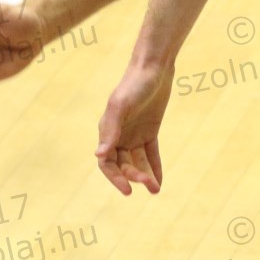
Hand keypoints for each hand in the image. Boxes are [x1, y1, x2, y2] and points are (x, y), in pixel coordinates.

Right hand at [96, 63, 172, 194]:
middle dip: (135, 177)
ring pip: (137, 162)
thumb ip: (111, 130)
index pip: (107, 163)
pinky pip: (150, 154)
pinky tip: (159, 180)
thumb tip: (99, 155)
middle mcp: (118, 136)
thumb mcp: (121, 106)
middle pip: (124, 165)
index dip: (115, 178)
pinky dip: (154, 167)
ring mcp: (134, 134)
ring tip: (156, 189)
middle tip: (150, 186)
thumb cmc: (133, 85)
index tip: (128, 190)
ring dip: (145, 176)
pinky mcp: (149, 132)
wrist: (153, 69)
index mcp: (107, 131)